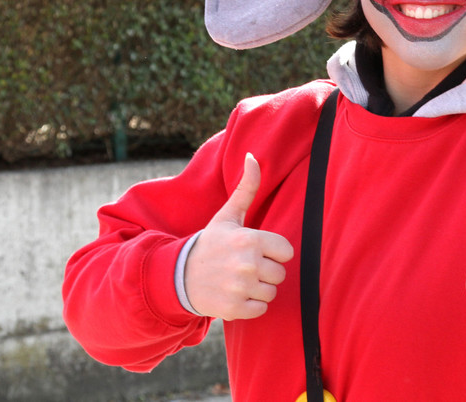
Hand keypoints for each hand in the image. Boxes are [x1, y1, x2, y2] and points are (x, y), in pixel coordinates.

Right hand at [184, 153, 294, 319]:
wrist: (178, 275)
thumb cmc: (210, 243)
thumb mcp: (228, 216)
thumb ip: (246, 188)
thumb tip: (254, 156)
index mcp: (249, 239)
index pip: (286, 251)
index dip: (273, 252)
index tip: (256, 250)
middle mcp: (246, 264)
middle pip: (280, 274)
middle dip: (265, 271)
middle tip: (244, 266)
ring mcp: (240, 288)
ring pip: (271, 292)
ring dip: (258, 289)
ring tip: (238, 280)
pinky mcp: (234, 309)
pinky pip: (261, 309)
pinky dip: (250, 305)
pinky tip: (234, 294)